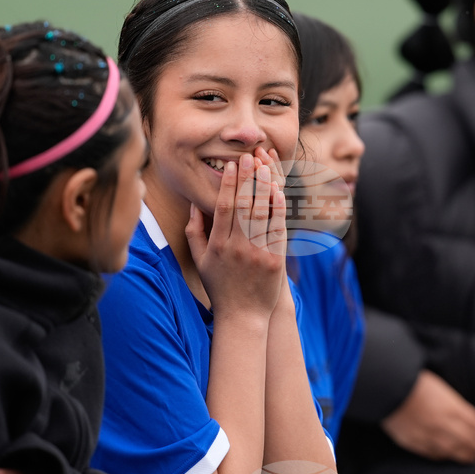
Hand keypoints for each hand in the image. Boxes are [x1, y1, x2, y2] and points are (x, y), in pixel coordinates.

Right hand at [185, 152, 286, 319]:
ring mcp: (257, 253)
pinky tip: (279, 191)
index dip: (228, 184)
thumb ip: (194, 231)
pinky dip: (279, 208)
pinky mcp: (275, 260)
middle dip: (248, 178)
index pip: (223, 207)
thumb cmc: (219, 286)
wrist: (243, 316)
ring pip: (262, 213)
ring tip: (266, 167)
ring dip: (265, 187)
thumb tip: (194, 204)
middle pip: (244, 206)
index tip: (232, 165)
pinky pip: (278, 228)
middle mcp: (237, 247)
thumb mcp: (199, 260)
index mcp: (217, 245)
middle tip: (251, 157)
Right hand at [380, 369, 474, 462]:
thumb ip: (456, 406)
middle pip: (469, 442)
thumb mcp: (443, 390)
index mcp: (453, 408)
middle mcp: (444, 425)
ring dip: (465, 456)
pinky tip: (449, 456)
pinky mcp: (415, 442)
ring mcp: (429, 435)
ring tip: (472, 458)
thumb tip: (469, 421)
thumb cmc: (417, 384)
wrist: (390, 387)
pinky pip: (434, 454)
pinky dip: (445, 457)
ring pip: (454, 452)